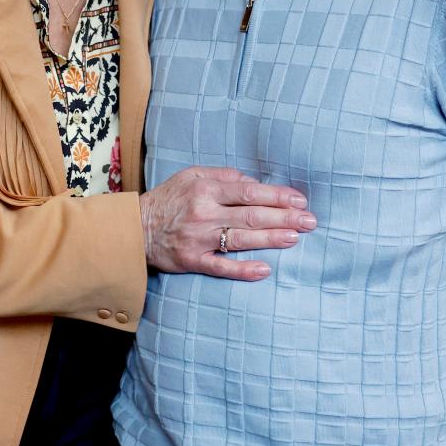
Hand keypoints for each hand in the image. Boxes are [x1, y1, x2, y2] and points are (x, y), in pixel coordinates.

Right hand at [140, 166, 316, 280]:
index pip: (249, 192)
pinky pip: (221, 267)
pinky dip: (243, 270)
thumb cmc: (169, 198)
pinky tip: (264, 270)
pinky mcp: (191, 261)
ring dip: (270, 238)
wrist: (135, 227)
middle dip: (284, 217)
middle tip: (310, 221)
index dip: (277, 196)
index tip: (300, 200)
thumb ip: (223, 175)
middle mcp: (204, 212)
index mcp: (206, 189)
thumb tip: (253, 182)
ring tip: (295, 238)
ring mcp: (199, 238)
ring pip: (241, 239)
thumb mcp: (192, 175)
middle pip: (251, 215)